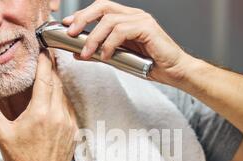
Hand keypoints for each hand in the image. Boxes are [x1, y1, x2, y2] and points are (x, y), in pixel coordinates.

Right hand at [0, 51, 78, 160]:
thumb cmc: (20, 160)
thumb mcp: (2, 134)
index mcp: (41, 112)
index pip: (46, 78)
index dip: (45, 62)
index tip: (45, 50)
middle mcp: (59, 115)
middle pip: (57, 84)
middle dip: (51, 70)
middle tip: (47, 59)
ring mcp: (69, 124)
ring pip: (65, 96)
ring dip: (57, 86)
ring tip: (49, 78)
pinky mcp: (74, 133)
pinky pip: (69, 110)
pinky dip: (62, 102)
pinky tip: (54, 101)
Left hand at [63, 0, 193, 85]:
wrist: (175, 72)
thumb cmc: (152, 65)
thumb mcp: (120, 59)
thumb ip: (100, 53)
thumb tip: (78, 53)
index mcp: (128, 19)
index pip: (101, 9)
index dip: (82, 14)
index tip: (67, 25)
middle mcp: (134, 15)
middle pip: (102, 6)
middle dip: (83, 18)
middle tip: (71, 33)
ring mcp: (141, 20)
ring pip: (109, 21)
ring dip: (94, 38)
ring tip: (87, 53)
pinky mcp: (147, 28)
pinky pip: (121, 32)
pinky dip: (110, 44)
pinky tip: (106, 56)